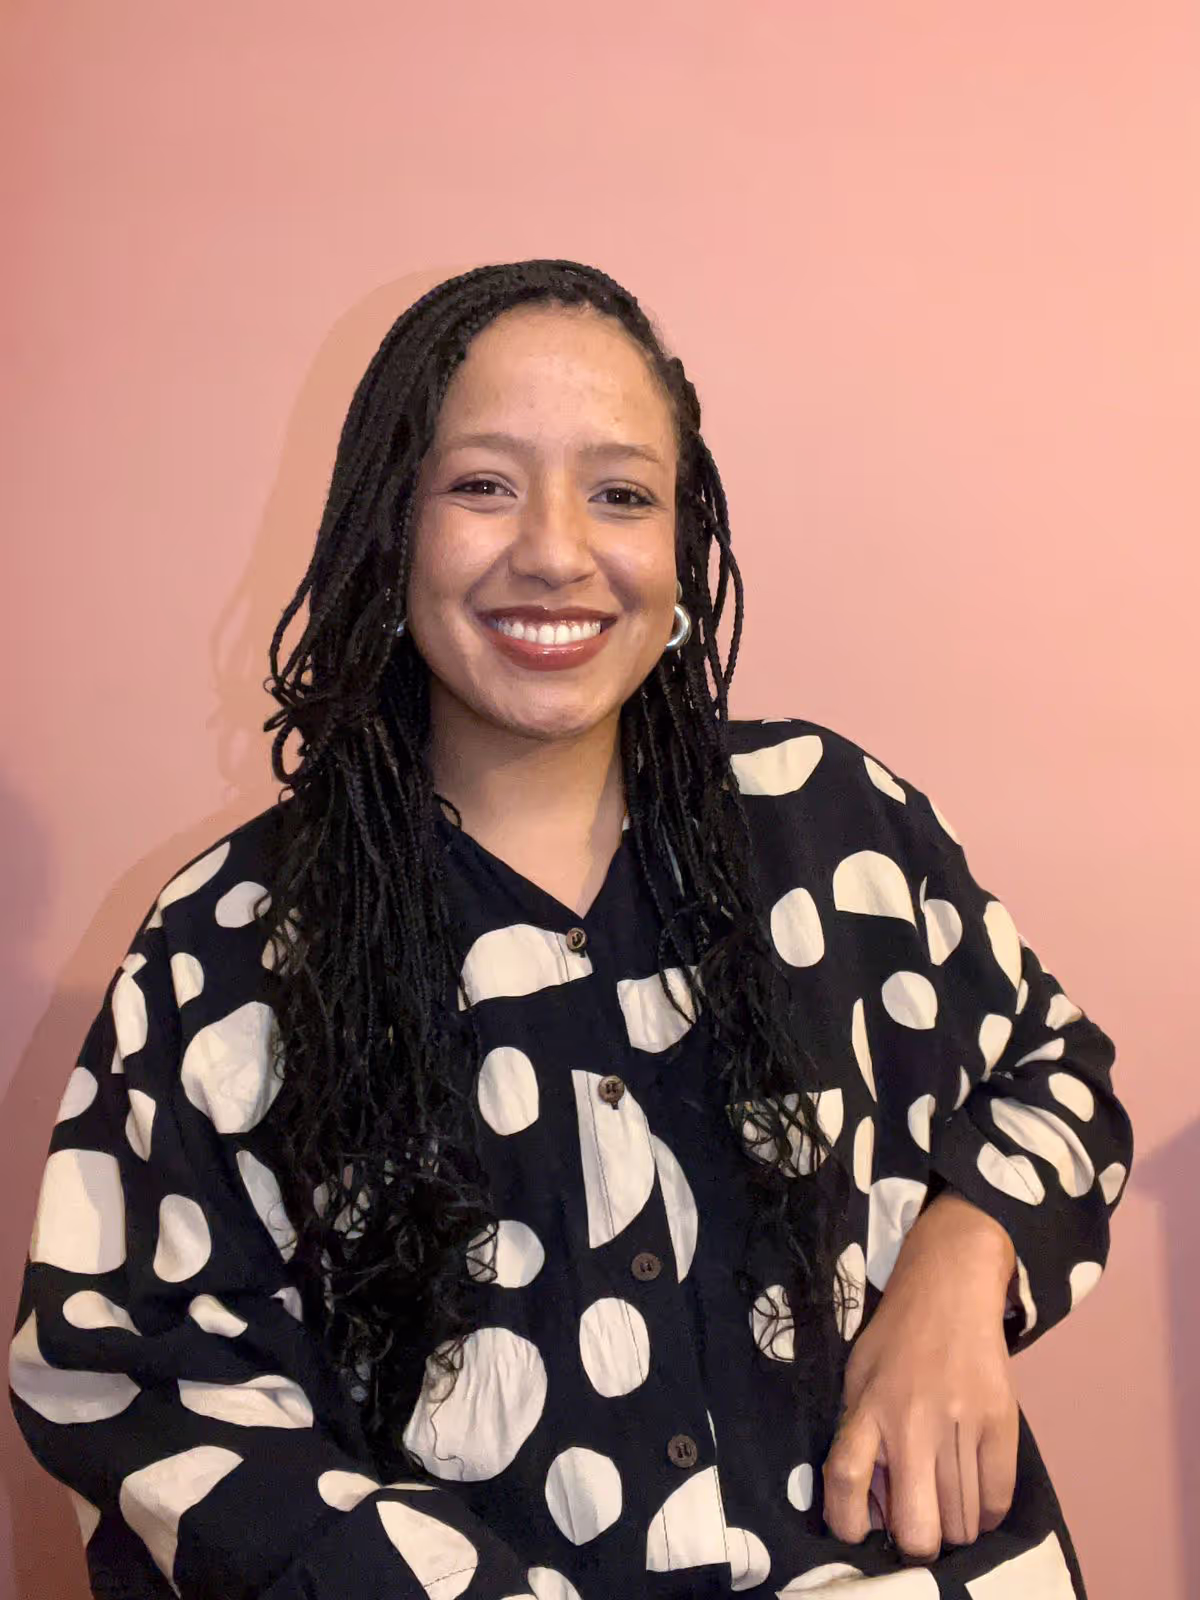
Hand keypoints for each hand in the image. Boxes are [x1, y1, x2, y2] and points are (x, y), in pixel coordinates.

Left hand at [822, 1191, 1019, 1558]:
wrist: (951, 1284)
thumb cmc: (897, 1337)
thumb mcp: (859, 1376)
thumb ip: (859, 1436)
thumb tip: (874, 1509)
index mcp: (867, 1409)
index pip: (845, 1482)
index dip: (848, 1524)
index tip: (861, 1531)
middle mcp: (911, 1422)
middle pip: (917, 1529)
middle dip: (917, 1544)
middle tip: (918, 1525)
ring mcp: (960, 1424)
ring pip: (961, 1525)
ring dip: (953, 1527)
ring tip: (947, 1502)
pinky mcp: (1001, 1422)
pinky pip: (997, 1502)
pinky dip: (985, 1514)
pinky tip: (975, 1496)